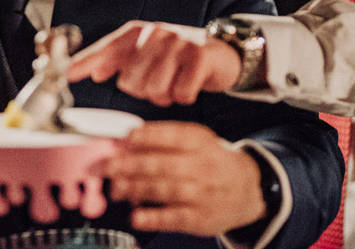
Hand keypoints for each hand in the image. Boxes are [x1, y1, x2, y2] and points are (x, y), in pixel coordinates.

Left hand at [67, 21, 240, 105]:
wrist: (223, 52)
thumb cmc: (178, 57)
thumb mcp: (147, 54)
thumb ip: (119, 61)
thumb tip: (93, 71)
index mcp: (137, 32)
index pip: (105, 49)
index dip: (84, 62)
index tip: (66, 75)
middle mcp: (155, 33)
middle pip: (130, 81)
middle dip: (142, 92)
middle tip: (158, 83)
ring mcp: (178, 43)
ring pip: (154, 90)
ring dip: (164, 96)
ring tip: (173, 84)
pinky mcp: (199, 57)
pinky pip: (180, 93)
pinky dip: (183, 97)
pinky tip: (188, 85)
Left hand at [107, 121, 265, 234]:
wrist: (248, 190)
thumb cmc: (211, 161)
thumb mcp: (196, 140)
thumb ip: (164, 137)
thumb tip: (125, 140)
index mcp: (199, 141)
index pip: (171, 135)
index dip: (146, 137)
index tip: (125, 139)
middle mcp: (202, 166)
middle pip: (161, 164)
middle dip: (129, 165)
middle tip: (106, 167)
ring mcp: (201, 194)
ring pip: (164, 190)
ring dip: (134, 189)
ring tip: (115, 188)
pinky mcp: (200, 219)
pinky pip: (173, 218)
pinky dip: (152, 218)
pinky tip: (136, 217)